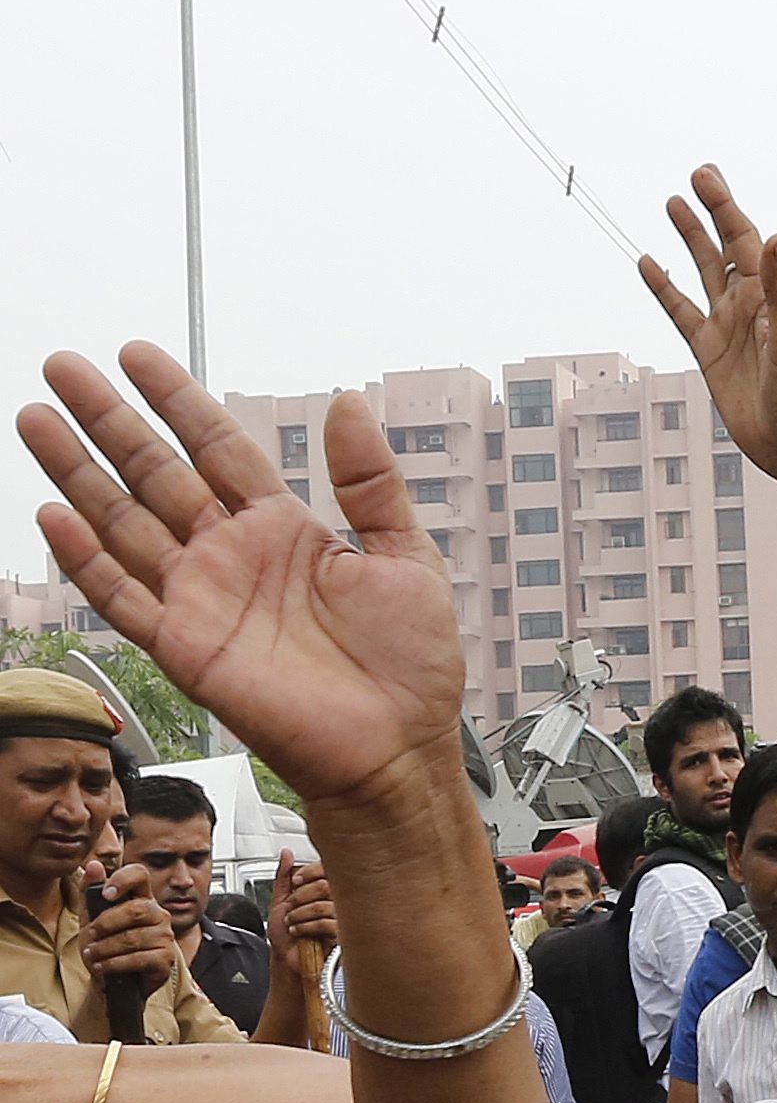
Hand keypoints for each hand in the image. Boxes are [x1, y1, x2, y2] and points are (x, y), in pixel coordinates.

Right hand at [23, 348, 469, 809]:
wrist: (400, 748)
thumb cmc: (412, 665)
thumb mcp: (407, 557)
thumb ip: (371, 482)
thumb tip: (346, 402)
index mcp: (284, 531)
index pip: (217, 448)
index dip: (177, 401)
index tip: (137, 354)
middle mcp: (233, 557)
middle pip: (155, 472)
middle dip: (108, 420)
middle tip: (63, 366)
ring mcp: (203, 599)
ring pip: (124, 522)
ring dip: (77, 473)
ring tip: (37, 418)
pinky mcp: (185, 647)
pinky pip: (123, 598)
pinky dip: (86, 560)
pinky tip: (53, 515)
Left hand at [80, 873, 179, 984]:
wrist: (114, 979)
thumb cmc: (106, 945)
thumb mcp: (91, 917)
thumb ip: (90, 892)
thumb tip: (93, 865)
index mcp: (141, 898)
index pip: (139, 874)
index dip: (122, 880)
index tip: (105, 894)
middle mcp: (158, 914)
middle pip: (135, 910)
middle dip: (105, 924)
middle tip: (90, 935)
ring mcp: (165, 936)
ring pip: (133, 938)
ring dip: (104, 949)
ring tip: (92, 955)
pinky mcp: (165, 959)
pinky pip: (138, 958)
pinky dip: (113, 963)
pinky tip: (101, 966)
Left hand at [267, 855, 338, 956]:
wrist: (287, 960)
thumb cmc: (285, 936)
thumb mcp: (279, 901)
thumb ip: (283, 876)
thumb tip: (286, 854)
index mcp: (325, 891)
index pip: (328, 869)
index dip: (309, 873)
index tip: (295, 882)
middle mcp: (338, 902)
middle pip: (326, 885)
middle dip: (300, 897)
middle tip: (291, 907)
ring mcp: (343, 919)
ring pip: (324, 905)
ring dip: (300, 914)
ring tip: (292, 923)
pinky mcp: (344, 936)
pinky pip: (328, 923)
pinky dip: (307, 927)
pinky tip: (299, 931)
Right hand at [638, 167, 776, 507]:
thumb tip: (776, 238)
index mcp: (769, 297)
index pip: (745, 239)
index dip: (725, 207)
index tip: (705, 176)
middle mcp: (748, 305)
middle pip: (726, 245)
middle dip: (711, 210)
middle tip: (696, 176)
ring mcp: (726, 325)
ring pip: (703, 270)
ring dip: (690, 238)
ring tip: (673, 203)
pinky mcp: (708, 350)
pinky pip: (680, 311)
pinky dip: (664, 287)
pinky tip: (648, 264)